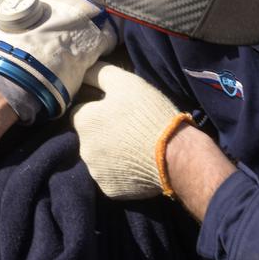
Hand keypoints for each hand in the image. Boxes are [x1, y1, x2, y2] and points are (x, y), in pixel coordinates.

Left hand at [69, 62, 188, 199]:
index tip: (119, 109)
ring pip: (100, 158)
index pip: (82, 110)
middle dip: (104, 132)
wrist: (175, 155)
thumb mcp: (125, 82)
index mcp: (83, 121)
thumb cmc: (148, 113)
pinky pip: (112, 178)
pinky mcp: (110, 191)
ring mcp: (96, 173)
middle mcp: (83, 149)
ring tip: (136, 147)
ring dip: (111, 153)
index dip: (100, 108)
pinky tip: (138, 164)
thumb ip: (99, 73)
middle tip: (130, 129)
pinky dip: (121, 172)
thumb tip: (83, 68)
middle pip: (90, 136)